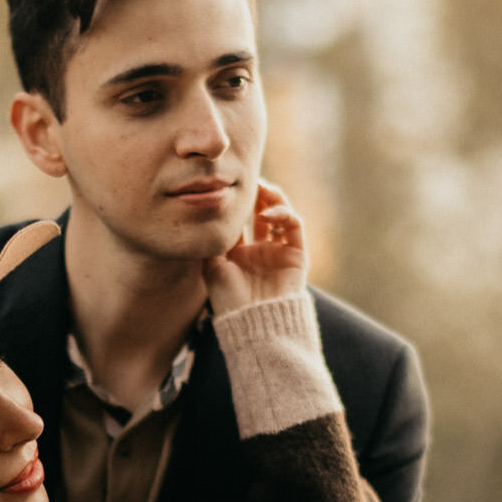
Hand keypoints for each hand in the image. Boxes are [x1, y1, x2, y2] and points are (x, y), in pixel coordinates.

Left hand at [203, 180, 307, 314]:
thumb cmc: (229, 300)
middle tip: (248, 181)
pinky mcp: (296, 254)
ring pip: (279, 215)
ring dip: (273, 198)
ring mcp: (278, 251)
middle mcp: (259, 251)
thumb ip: (211, 241)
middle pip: (259, 213)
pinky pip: (294, 225)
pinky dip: (284, 214)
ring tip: (262, 188)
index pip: (238, 221)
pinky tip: (269, 213)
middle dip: (256, 195)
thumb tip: (205, 213)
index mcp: (237, 255)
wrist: (255, 321)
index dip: (234, 204)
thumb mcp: (212, 268)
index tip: (225, 187)